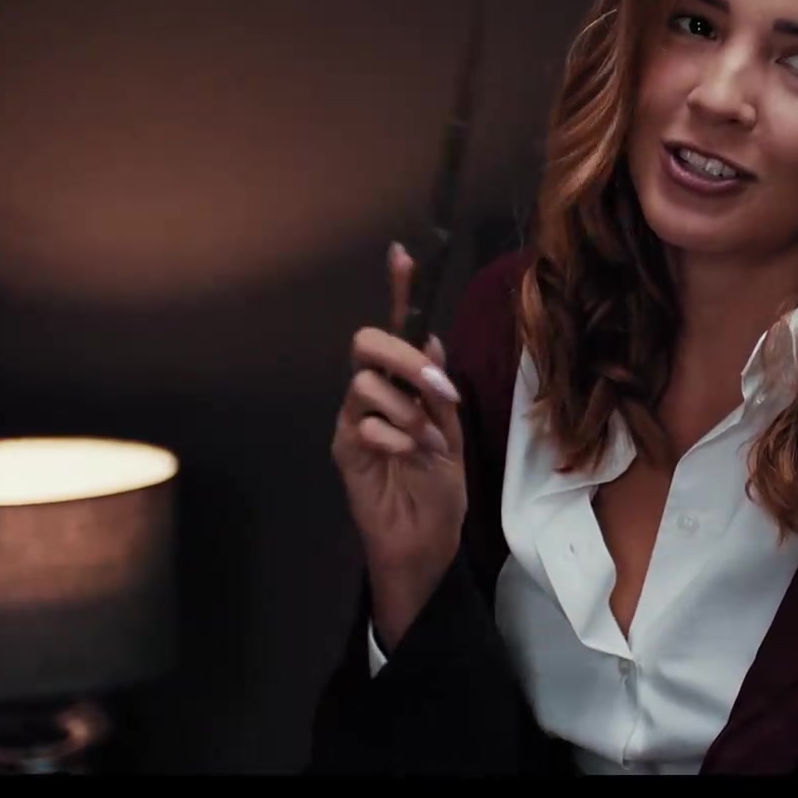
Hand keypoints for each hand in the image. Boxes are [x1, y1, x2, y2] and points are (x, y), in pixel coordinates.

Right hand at [331, 243, 467, 636]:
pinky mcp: (344, 450)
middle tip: (438, 390)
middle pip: (367, 342)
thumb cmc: (438, 490)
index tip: (403, 253)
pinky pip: (363, 423)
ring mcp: (353, 420)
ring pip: (365, 383)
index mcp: (403, 385)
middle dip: (405, 357)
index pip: (398, 329)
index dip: (398, 290)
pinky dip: (397, 437)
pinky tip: (412, 457)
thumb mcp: (453, 432)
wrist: (425, 543)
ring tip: (429, 442)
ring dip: (407, 409)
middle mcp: (372, 395)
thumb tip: (432, 341)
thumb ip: (440, 391)